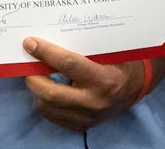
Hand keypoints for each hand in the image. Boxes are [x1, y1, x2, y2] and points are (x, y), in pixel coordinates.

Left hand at [22, 37, 145, 131]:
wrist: (135, 87)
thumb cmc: (120, 62)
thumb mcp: (107, 52)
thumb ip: (83, 48)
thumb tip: (52, 38)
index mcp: (103, 79)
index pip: (68, 65)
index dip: (46, 53)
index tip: (30, 43)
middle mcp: (94, 101)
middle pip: (51, 93)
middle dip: (34, 78)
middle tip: (29, 65)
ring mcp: (87, 117)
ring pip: (48, 107)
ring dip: (37, 91)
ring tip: (38, 77)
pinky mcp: (81, 126)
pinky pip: (53, 117)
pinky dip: (45, 103)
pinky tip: (48, 91)